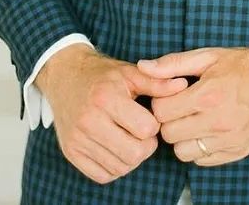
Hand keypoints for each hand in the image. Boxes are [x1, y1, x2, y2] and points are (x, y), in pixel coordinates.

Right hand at [36, 44, 188, 184]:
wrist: (65, 76)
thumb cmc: (102, 75)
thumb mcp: (130, 72)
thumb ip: (157, 82)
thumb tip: (183, 85)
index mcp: (106, 97)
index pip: (145, 129)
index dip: (154, 125)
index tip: (150, 117)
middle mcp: (89, 120)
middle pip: (133, 153)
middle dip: (146, 146)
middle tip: (143, 133)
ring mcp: (78, 139)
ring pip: (119, 167)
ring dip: (132, 158)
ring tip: (131, 139)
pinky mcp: (71, 152)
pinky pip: (102, 176)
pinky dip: (115, 167)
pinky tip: (116, 149)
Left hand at [136, 45, 248, 165]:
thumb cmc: (245, 65)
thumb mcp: (209, 56)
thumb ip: (173, 63)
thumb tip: (143, 66)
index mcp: (208, 94)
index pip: (161, 111)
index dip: (160, 101)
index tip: (170, 94)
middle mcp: (218, 121)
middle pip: (169, 134)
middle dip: (169, 119)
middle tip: (180, 106)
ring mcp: (229, 140)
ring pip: (182, 152)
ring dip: (182, 136)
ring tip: (193, 118)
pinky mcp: (237, 152)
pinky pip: (202, 160)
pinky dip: (199, 147)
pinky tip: (207, 129)